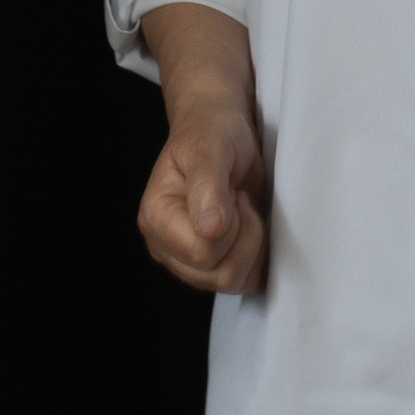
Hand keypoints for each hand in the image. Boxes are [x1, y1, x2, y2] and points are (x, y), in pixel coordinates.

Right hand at [137, 103, 267, 293]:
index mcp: (156, 217)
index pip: (202, 251)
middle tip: (239, 198)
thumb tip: (210, 229)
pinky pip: (244, 282)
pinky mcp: (213, 267)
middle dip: (245, 233)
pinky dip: (257, 257)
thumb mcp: (210, 146)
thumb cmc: (211, 133)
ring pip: (232, 282)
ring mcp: (189, 262)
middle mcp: (167, 247)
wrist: (220, 131)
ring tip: (242, 210)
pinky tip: (251, 227)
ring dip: (252, 244)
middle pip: (219, 274)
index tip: (231, 190)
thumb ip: (208, 185)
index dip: (230, 224)